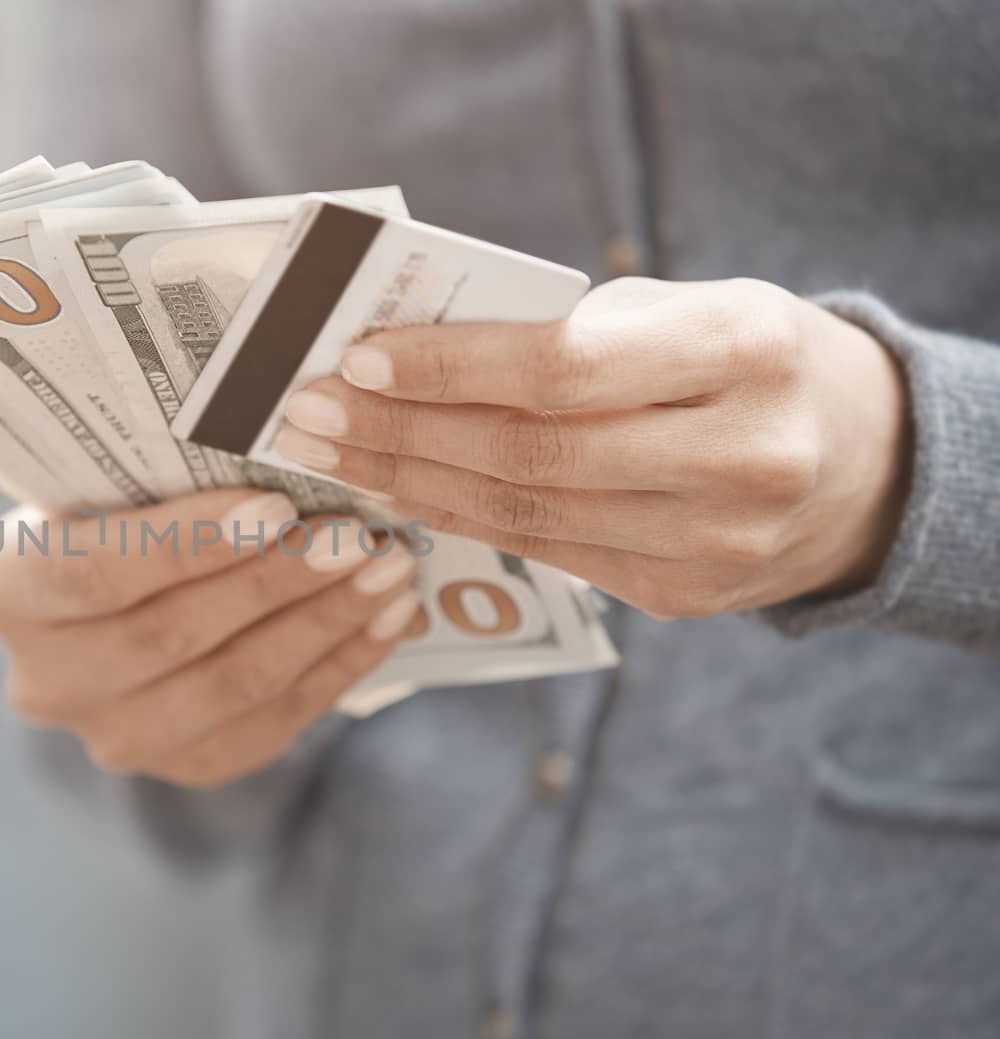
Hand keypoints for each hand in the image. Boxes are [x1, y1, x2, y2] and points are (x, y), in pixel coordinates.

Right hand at [0, 490, 420, 786]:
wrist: (107, 605)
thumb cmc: (112, 513)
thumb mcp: (106, 483)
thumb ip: (161, 479)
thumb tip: (287, 446)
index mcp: (6, 592)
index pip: (94, 571)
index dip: (187, 543)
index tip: (275, 505)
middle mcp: (47, 680)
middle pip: (171, 635)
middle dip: (277, 580)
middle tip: (357, 535)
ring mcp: (114, 735)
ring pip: (232, 686)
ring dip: (323, 625)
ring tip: (389, 571)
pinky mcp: (184, 765)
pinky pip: (273, 721)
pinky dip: (339, 666)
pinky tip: (388, 619)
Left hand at [273, 277, 911, 618]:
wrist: (864, 464)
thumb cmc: (746, 359)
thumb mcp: (689, 307)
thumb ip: (573, 329)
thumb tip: (411, 359)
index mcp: (747, 349)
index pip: (564, 367)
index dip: (449, 368)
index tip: (357, 359)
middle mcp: (743, 455)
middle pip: (532, 454)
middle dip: (403, 434)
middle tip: (308, 414)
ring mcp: (718, 542)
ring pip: (527, 519)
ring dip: (412, 485)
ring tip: (333, 456)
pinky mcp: (686, 597)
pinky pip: (547, 556)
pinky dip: (463, 522)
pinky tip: (402, 494)